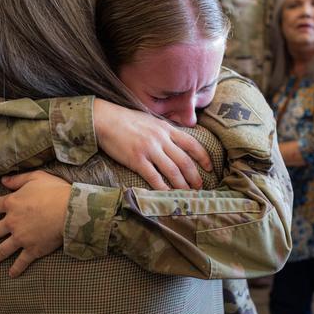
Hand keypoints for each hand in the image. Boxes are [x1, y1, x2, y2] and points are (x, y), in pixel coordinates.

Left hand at [0, 171, 70, 276]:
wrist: (69, 210)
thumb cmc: (54, 191)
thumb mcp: (36, 177)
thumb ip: (18, 179)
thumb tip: (3, 180)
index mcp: (11, 204)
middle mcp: (12, 222)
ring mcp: (21, 238)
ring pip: (3, 250)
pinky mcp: (33, 249)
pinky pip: (22, 261)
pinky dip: (16, 269)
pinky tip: (11, 274)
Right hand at [93, 99, 211, 190]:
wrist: (104, 119)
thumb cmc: (125, 119)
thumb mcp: (150, 120)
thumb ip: (164, 131)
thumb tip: (176, 142)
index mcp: (166, 129)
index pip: (192, 144)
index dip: (203, 157)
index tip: (209, 168)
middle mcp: (161, 139)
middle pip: (184, 161)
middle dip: (194, 176)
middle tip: (200, 187)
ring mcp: (149, 149)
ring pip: (172, 171)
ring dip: (182, 185)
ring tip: (187, 194)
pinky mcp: (136, 159)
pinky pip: (153, 177)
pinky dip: (163, 188)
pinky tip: (167, 195)